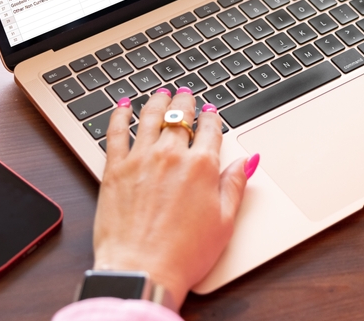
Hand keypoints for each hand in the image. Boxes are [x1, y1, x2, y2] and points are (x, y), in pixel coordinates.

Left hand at [92, 87, 256, 308]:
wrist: (141, 271)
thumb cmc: (184, 254)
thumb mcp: (224, 222)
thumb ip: (235, 185)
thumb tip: (248, 161)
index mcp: (202, 167)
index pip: (210, 130)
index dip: (213, 118)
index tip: (212, 113)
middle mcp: (171, 156)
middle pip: (180, 117)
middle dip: (185, 103)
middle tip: (186, 95)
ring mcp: (141, 159)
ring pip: (150, 117)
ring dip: (157, 102)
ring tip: (161, 94)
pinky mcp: (115, 169)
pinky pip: (116, 133)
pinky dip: (120, 116)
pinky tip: (123, 107)